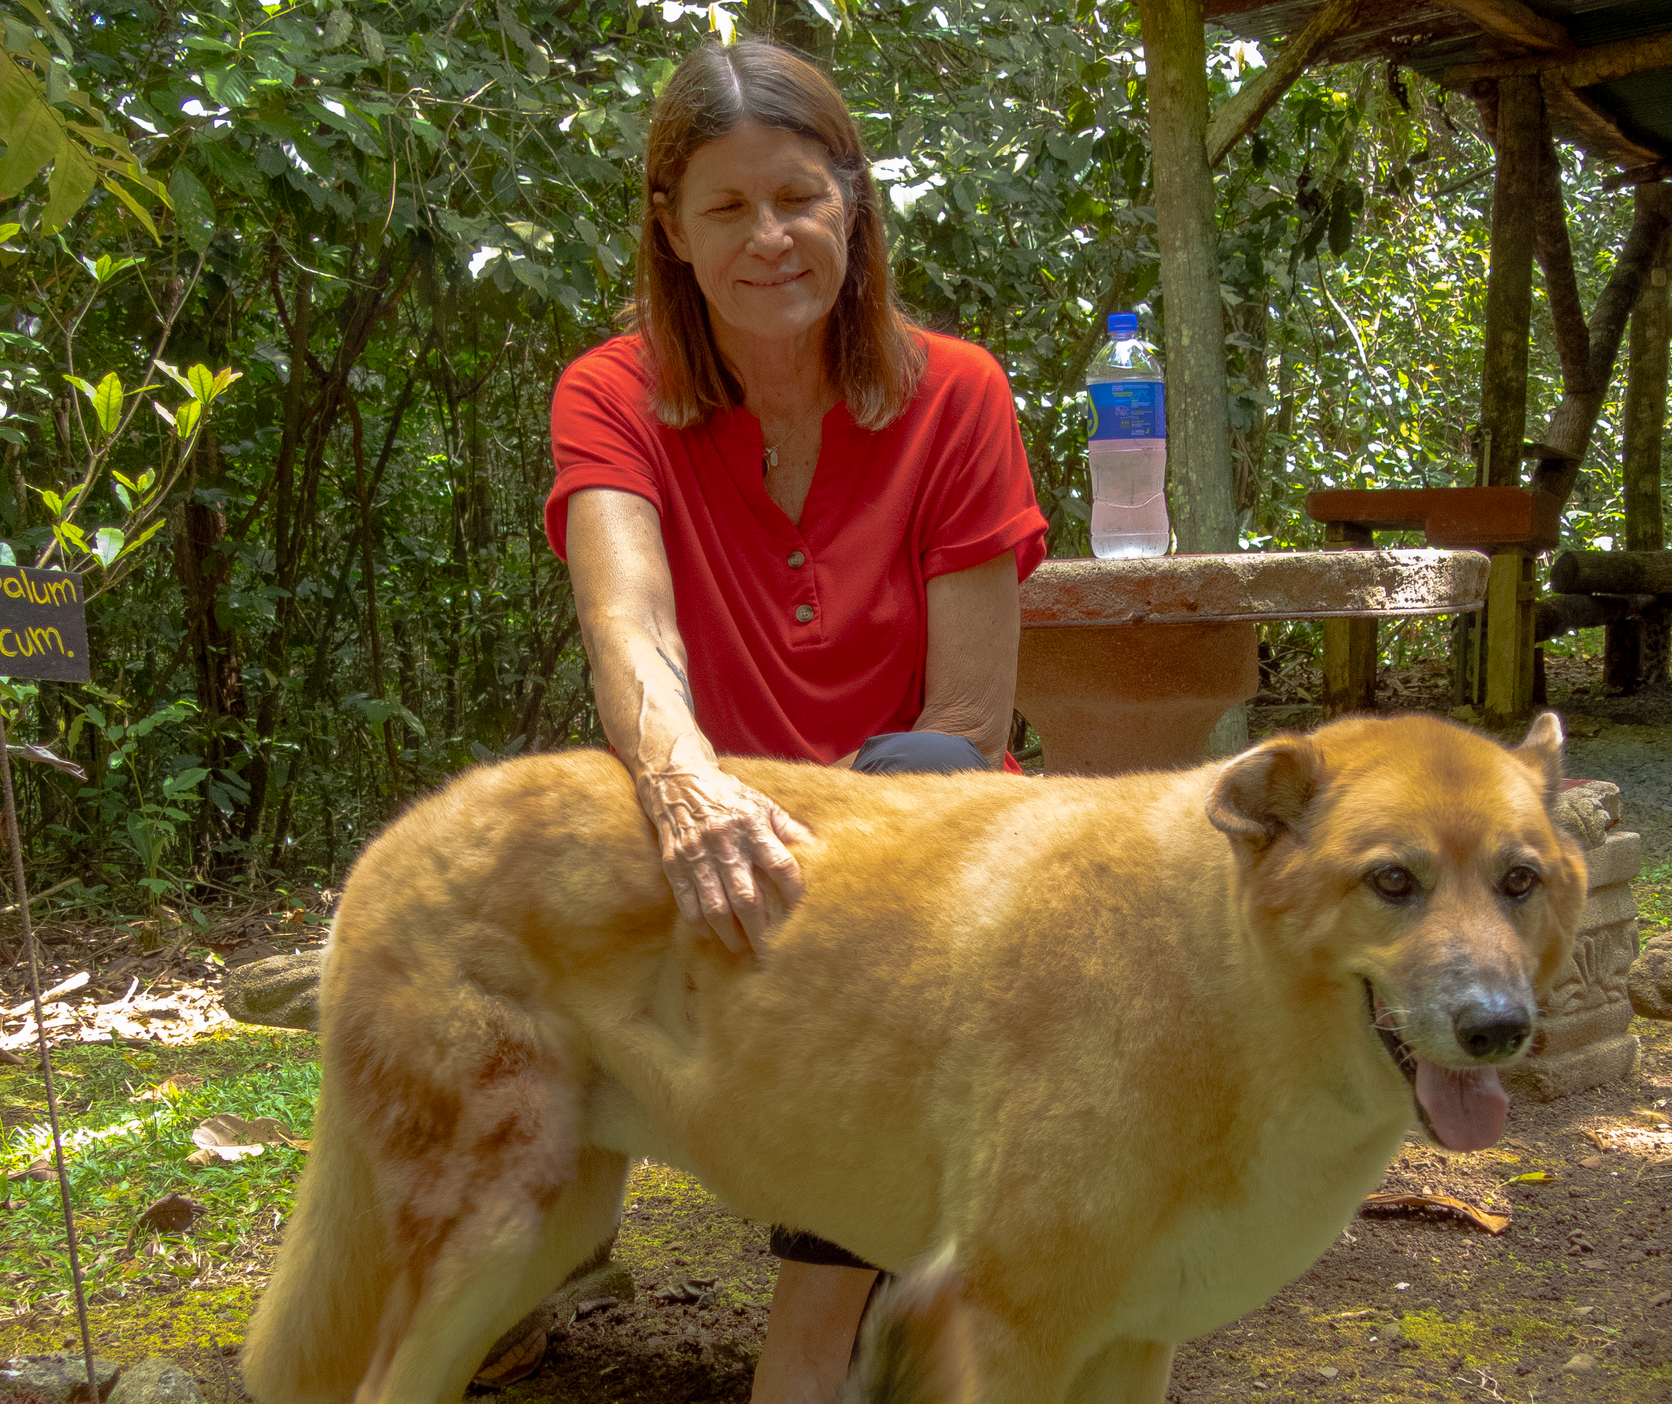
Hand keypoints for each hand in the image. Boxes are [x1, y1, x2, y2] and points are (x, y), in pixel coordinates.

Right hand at [637, 763, 812, 954]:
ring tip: (742, 948)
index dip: (794, 893)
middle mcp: (725, 842)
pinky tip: (712, 934)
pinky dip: (699, 924)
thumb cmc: (728, 796)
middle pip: (747, 898)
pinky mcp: (673, 863)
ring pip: (715, 907)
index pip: (781, 866)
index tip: (802, 916)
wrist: (677, 780)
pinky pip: (687, 902)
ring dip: (730, 934)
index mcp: (753, 826)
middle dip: (761, 930)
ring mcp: (696, 854)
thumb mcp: (763, 805)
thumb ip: (789, 830)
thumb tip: (820, 850)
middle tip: (772, 952)